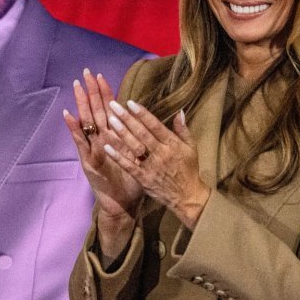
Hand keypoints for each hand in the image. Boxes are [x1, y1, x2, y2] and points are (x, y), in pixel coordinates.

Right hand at [63, 69, 143, 255]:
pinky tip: (68, 114)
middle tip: (85, 72)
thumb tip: (149, 122)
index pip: (109, 110)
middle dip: (91, 92)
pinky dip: (74, 128)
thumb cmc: (132, 182)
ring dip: (81, 104)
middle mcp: (100, 141)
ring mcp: (92, 149)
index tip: (102, 76)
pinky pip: (80, 142)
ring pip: (86, 122)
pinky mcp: (88, 160)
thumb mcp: (139, 157)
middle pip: (95, 111)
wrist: (122, 205)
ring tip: (76, 87)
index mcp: (114, 138)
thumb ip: (141, 139)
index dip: (105, 93)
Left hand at [102, 101, 210, 229]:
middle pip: (142, 133)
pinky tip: (107, 146)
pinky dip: (118, 157)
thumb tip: (179, 111)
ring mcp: (151, 167)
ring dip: (121, 133)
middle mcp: (161, 153)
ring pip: (134, 147)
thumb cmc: (189, 170)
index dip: (142, 113)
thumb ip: (183, 129)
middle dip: (127, 118)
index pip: (155, 125)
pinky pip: (129, 166)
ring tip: (110, 119)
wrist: (188, 196)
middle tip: (113, 105)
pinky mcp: (144, 179)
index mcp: (172, 144)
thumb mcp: (191, 148)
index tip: (130, 102)